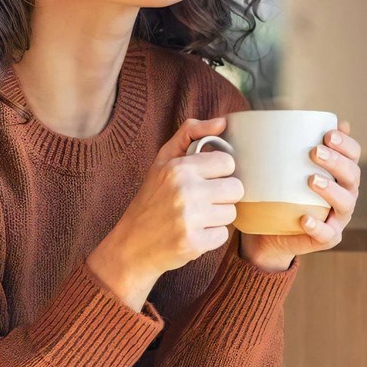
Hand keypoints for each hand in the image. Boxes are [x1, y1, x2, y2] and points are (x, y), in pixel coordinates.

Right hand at [87, 117, 244, 309]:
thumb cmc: (151, 199)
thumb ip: (190, 134)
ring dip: (216, 217)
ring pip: (231, 213)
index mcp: (179, 167)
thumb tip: (222, 122)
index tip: (204, 180)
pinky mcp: (194, 243)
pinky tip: (192, 233)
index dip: (218, 173)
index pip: (227, 163)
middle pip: (235, 188)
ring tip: (195, 218)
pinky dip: (210, 237)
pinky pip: (223, 235)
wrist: (131, 244)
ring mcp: (190, 218)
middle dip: (222, 196)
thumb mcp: (162, 161)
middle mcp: (185, 190)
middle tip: (201, 201)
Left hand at [239, 119, 361, 270]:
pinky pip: (327, 234)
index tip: (327, 134)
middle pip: (352, 176)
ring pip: (345, 203)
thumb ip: (289, 142)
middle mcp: (345, 193)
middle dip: (337, 162)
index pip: (353, 154)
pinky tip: (305, 218)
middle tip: (315, 152)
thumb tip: (288, 109)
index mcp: (340, 173)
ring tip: (312, 180)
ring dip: (331, 191)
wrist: (269, 231)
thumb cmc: (279, 191)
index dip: (346, 144)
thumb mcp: (282, 165)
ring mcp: (338, 217)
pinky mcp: (326, 238)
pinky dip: (318, 226)